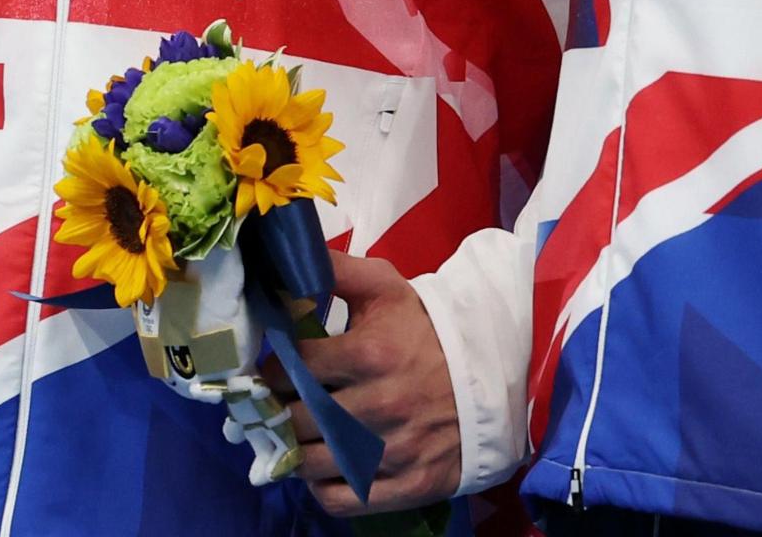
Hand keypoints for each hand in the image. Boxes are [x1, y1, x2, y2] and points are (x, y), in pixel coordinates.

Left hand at [282, 251, 462, 514]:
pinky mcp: (409, 485)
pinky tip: (321, 469)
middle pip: (298, 418)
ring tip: (290, 437)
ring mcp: (395, 451)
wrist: (492, 379)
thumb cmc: (428, 331)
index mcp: (372, 354)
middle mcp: (381, 406)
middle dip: (276, 412)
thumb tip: (285, 262)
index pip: (295, 367)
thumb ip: (335, 270)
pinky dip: (322, 488)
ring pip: (313, 464)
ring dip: (291, 452)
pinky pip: (343, 499)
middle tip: (270, 407)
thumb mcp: (386, 287)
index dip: (272, 369)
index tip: (268, 371)